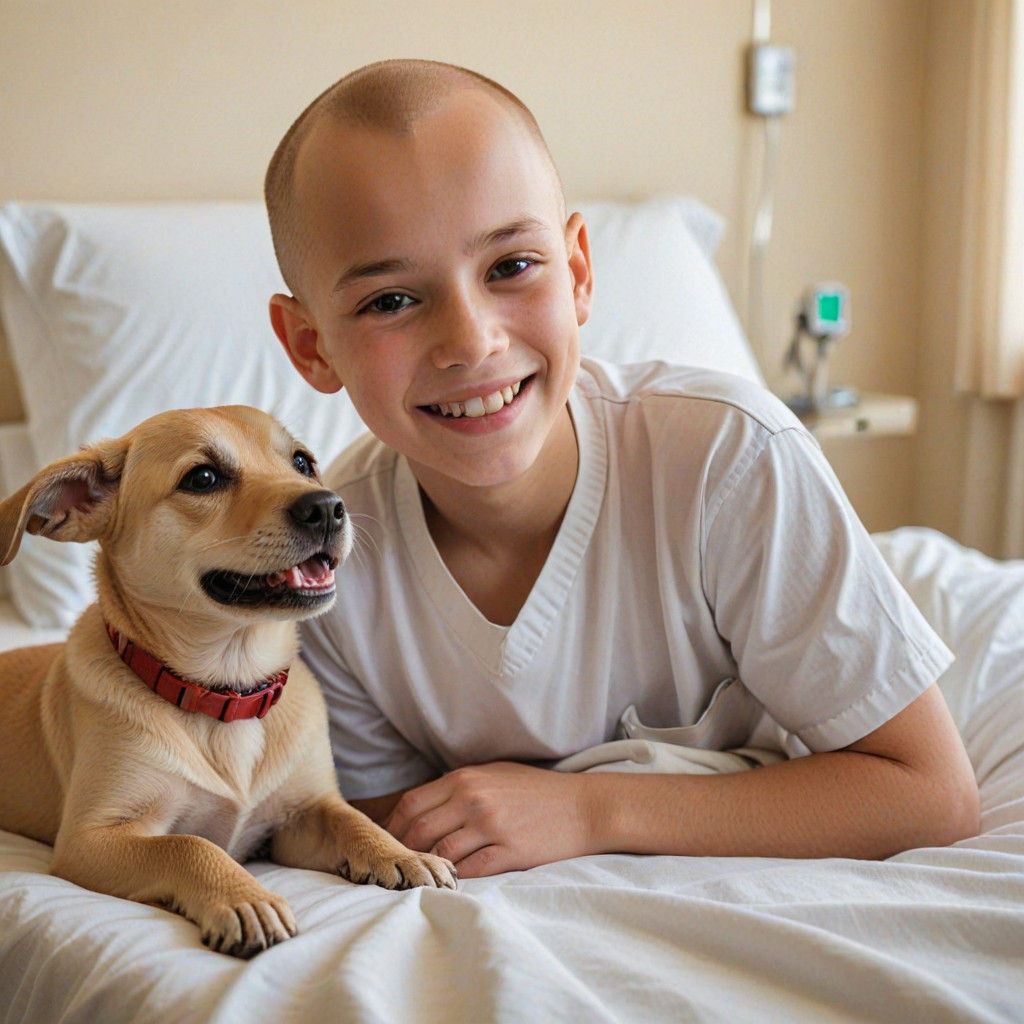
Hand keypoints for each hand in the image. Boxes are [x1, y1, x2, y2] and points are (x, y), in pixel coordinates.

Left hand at [383, 761, 597, 877]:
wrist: (583, 807)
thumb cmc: (537, 791)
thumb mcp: (494, 775)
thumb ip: (457, 788)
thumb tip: (420, 809)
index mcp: (465, 779)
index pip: (412, 804)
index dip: (394, 827)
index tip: (388, 843)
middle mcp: (473, 799)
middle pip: (419, 830)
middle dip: (404, 852)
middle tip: (399, 868)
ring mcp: (491, 825)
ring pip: (441, 853)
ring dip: (429, 868)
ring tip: (423, 879)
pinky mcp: (509, 851)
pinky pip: (470, 870)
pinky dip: (457, 878)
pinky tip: (455, 883)